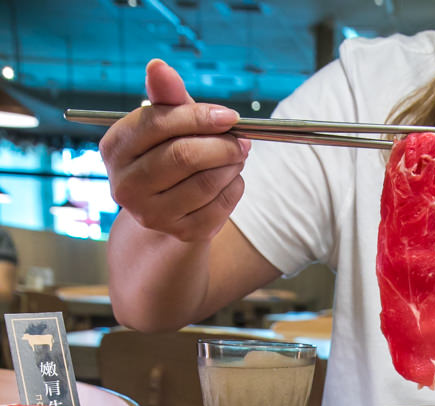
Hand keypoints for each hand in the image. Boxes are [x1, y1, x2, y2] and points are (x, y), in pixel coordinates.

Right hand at [100, 59, 250, 242]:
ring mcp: (151, 215)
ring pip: (205, 183)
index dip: (198, 116)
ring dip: (231, 166)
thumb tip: (158, 66)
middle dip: (221, 144)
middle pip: (183, 156)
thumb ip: (165, 96)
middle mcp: (125, 185)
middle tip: (242, 140)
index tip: (229, 116)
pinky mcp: (180, 233)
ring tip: (238, 156)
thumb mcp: (164, 123)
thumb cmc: (167, 154)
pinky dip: (234, 188)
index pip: (158, 124)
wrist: (167, 207)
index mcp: (115, 148)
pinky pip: (219, 207)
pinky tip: (232, 179)